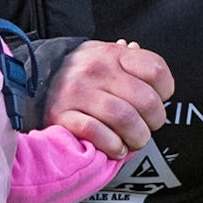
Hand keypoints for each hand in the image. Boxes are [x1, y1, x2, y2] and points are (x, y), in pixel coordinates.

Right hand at [44, 39, 173, 158]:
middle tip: (147, 128)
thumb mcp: (107, 58)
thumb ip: (134, 65)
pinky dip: (112, 145)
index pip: (155, 70)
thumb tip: (157, 77)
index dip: (165, 92)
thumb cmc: (83, 75)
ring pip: (125, 119)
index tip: (159, 101)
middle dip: (154, 122)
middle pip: (146, 101)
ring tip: (133, 141)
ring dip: (136, 138)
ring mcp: (77, 92)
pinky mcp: (61, 115)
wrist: (37, 79)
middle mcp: (96, 69)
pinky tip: (115, 147)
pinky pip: (96, 132)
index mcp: (113, 54)